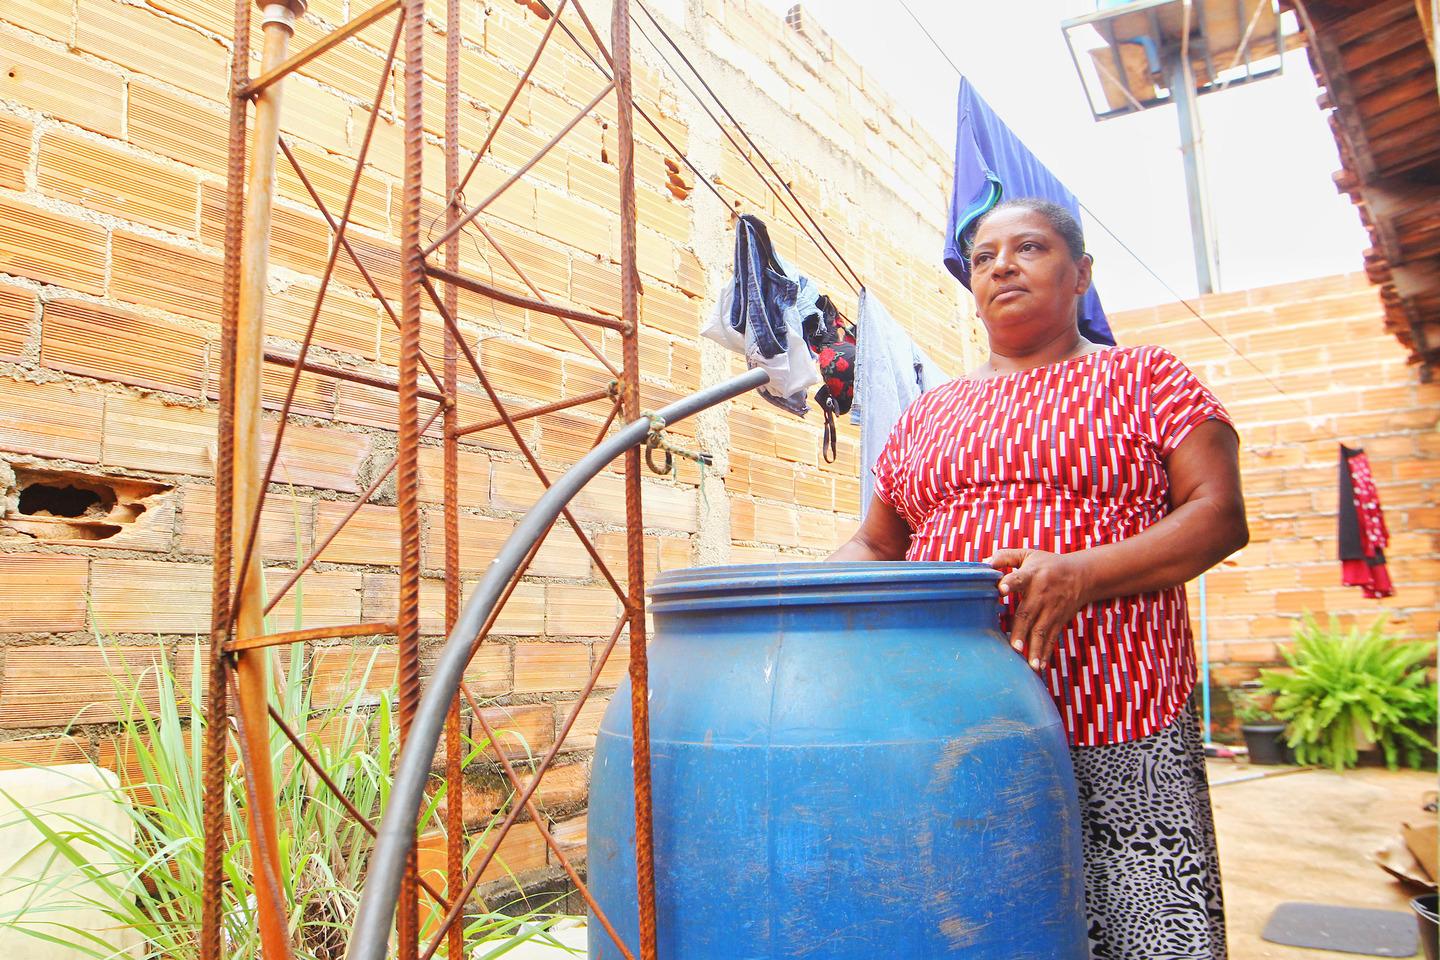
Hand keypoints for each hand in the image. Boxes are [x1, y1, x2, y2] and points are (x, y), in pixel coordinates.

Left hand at [984, 549, 1091, 672]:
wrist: (1082, 575)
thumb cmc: (1048, 564)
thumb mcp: (1028, 554)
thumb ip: (1005, 556)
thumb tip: (984, 563)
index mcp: (1031, 575)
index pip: (1019, 578)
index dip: (1010, 583)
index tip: (1000, 589)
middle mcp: (1041, 594)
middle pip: (1028, 613)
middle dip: (1021, 631)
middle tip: (1014, 647)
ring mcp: (1051, 609)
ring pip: (1041, 631)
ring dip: (1035, 648)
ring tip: (1029, 664)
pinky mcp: (1059, 620)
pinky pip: (1051, 638)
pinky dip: (1045, 652)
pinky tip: (1038, 666)